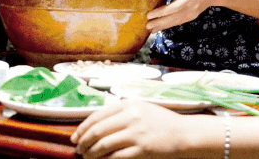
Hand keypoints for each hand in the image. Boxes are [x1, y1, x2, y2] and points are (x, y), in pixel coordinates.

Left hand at [71, 101, 189, 158]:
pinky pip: (116, 157)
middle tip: (78, 150)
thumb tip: (97, 121)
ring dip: (91, 153)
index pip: (97, 115)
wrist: (183, 134)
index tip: (75, 137)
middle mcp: (131, 117)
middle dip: (84, 142)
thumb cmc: (162, 122)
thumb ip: (122, 110)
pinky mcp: (142, 150)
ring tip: (87, 158)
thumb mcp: (141, 108)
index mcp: (129, 105)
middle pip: (98, 130)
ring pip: (104, 145)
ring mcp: (136, 134)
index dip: (82, 128)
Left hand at [146, 0, 220, 31]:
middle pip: (176, 6)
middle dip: (161, 12)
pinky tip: (156, 29)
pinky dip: (166, 26)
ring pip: (175, 17)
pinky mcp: (191, 16)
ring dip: (161, 23)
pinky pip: (177, 22)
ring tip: (148, 26)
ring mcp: (192, 8)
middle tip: (148, 15)